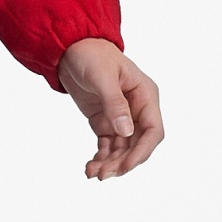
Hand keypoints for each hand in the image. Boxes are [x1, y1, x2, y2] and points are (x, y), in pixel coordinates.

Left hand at [56, 39, 162, 179]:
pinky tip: (90, 167)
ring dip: (110, 163)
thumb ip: (115, 103)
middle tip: (103, 174)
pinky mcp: (105, 121)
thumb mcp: (102, 76)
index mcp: (145, 95)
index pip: (153, 131)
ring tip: (93, 173)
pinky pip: (108, 145)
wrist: (69, 47)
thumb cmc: (90, 54)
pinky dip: (101, 157)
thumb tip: (127, 132)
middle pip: (138, 144)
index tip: (126, 167)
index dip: (142, 151)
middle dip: (123, 162)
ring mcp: (121, 116)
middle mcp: (137, 109)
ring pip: (122, 149)